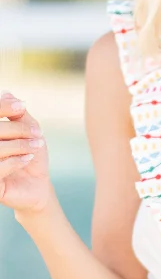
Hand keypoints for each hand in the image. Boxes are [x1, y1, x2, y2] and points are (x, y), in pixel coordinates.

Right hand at [0, 91, 52, 212]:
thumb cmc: (30, 155)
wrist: (37, 185)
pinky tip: (28, 159)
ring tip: (36, 146)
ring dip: (20, 145)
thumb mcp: (29, 132)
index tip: (21, 107)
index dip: (2, 107)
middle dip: (17, 129)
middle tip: (38, 133)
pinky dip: (15, 161)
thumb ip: (18, 115)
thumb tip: (8, 92)